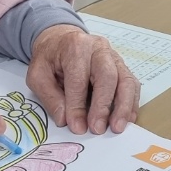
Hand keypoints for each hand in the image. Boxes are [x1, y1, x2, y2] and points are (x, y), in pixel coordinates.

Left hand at [25, 25, 139, 134]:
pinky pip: (132, 84)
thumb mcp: (37, 75)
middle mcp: (98, 48)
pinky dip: (131, 103)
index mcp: (75, 47)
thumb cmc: (50, 58)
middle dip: (103, 105)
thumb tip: (65, 120)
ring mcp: (114, 56)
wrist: (61, 41)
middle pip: (107, 76)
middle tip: (98, 129)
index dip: (77, 105)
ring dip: (123, 106)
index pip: (78, 78)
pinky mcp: (122, 66)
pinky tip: (127, 119)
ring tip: (117, 127)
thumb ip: (49, 97)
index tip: (77, 127)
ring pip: (125, 80)